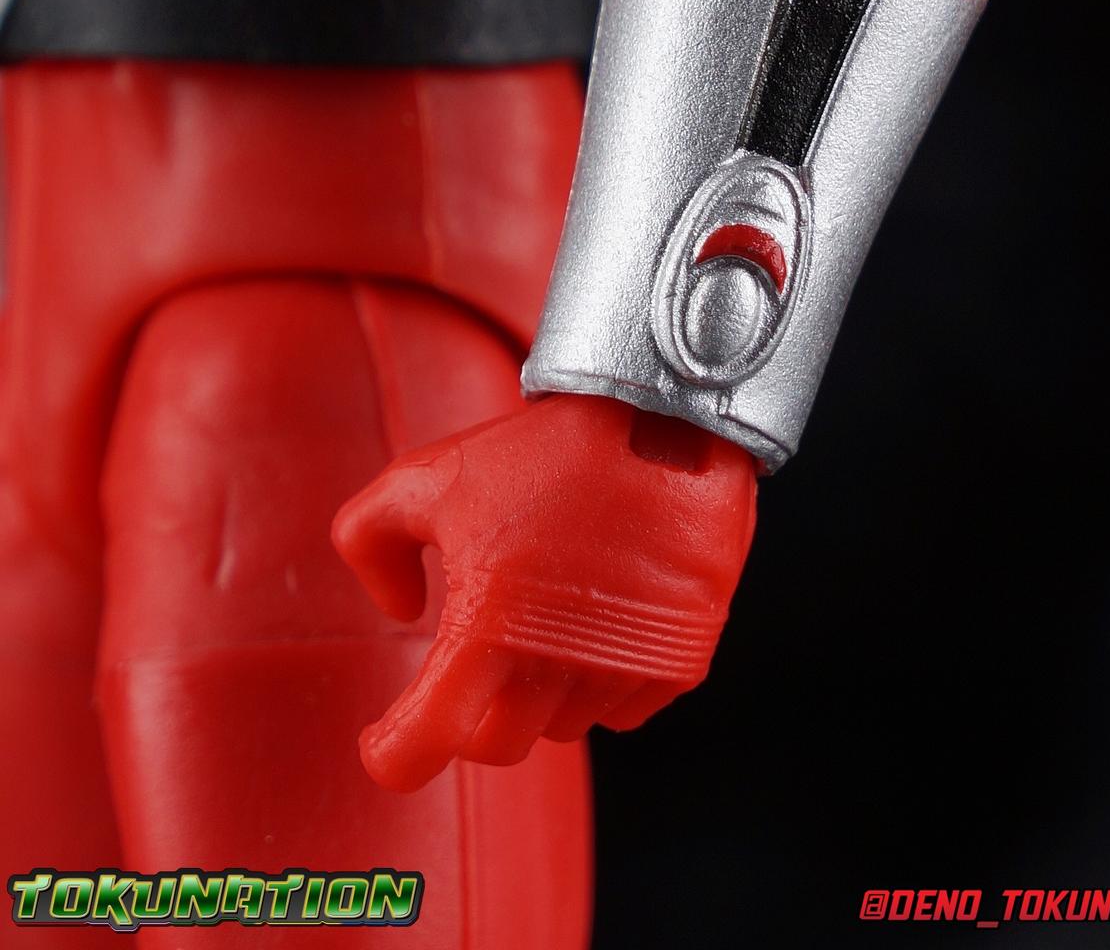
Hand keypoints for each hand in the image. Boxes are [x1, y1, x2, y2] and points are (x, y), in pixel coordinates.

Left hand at [332, 393, 756, 789]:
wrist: (659, 418)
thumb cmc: (542, 450)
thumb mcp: (427, 476)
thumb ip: (368, 540)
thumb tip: (399, 609)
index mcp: (486, 633)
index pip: (423, 747)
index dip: (392, 754)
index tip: (384, 743)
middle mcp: (555, 668)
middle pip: (496, 746)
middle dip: (472, 714)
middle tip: (473, 663)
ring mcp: (622, 670)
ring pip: (562, 726)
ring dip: (542, 692)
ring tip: (545, 619)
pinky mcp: (677, 662)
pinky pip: (623, 709)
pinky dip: (601, 684)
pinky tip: (595, 625)